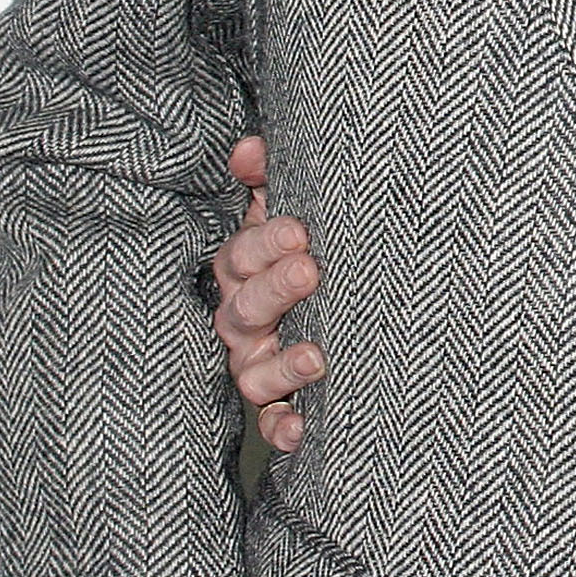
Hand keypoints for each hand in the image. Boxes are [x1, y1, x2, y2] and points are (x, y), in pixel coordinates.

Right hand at [210, 135, 324, 452]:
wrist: (335, 295)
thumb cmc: (307, 246)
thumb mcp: (290, 208)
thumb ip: (269, 178)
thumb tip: (250, 147)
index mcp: (243, 270)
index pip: (240, 257)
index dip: (265, 244)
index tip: (302, 231)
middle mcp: (242, 320)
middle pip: (243, 311)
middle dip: (276, 291)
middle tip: (311, 272)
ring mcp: (257, 363)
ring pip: (253, 373)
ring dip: (281, 366)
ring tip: (316, 356)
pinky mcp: (279, 404)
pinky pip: (272, 423)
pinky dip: (284, 428)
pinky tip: (302, 429)